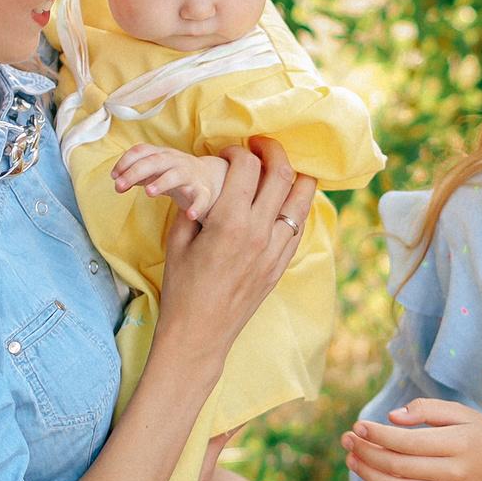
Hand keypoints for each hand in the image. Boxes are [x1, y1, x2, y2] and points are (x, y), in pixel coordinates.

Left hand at [114, 144, 229, 221]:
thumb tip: (118, 181)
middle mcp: (176, 161)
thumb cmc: (176, 175)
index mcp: (162, 154)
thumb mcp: (156, 171)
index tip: (114, 176)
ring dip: (162, 182)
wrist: (211, 179)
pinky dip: (197, 206)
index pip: (142, 150)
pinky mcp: (204, 191)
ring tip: (149, 193)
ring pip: (177, 174)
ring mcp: (191, 175)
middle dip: (135, 172)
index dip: (125, 161)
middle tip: (119, 186)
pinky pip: (202, 197)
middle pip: (155, 161)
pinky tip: (190, 215)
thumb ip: (137, 175)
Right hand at [155, 139, 313, 360]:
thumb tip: (204, 181)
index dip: (237, 152)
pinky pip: (299, 225)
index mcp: (229, 222)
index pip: (247, 167)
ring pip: (303, 197)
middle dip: (273, 150)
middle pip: (282, 173)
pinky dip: (295, 205)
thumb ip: (194, 206)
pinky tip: (283, 200)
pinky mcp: (282, 265)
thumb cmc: (181, 288)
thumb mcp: (178, 241)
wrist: (199, 334)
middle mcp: (259, 232)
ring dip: (295, 175)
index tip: (228, 153)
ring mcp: (276, 250)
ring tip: (281, 168)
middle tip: (261, 146)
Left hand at [340, 398, 481, 480]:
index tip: (357, 426)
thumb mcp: (461, 412)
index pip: (407, 442)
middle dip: (366, 453)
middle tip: (347, 440)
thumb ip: (426, 409)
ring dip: (368, 475)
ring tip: (352, 460)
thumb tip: (391, 418)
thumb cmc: (479, 436)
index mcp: (459, 444)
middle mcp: (456, 474)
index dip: (377, 436)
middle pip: (398, 467)